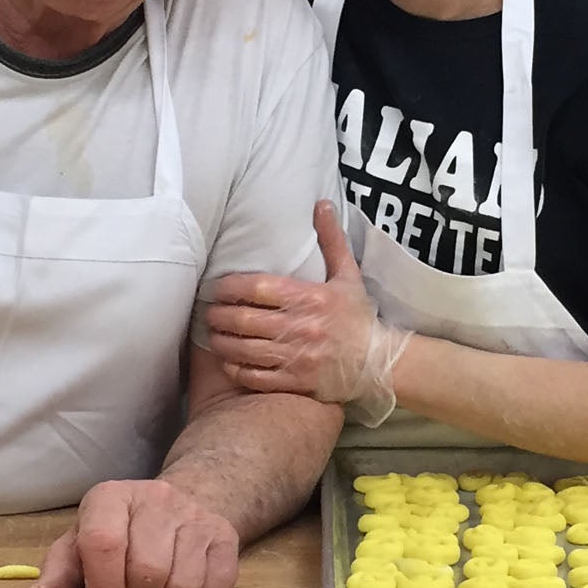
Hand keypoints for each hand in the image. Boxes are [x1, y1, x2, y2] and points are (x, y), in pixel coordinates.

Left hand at [11, 479, 239, 587]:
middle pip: (147, 570)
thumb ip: (55, 582)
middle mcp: (156, 497)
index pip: (103, 542)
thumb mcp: (79, 552)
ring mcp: (196, 515)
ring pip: (182, 585)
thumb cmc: (119, 537)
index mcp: (110, 497)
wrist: (181, 506)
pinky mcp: (226, 536)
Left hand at [203, 201, 412, 424]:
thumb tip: (322, 204)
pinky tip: (228, 363)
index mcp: (310, 298)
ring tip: (213, 336)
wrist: (379, 363)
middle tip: (209, 313)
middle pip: (245, 320)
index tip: (218, 288)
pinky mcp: (296, 383)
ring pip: (245, 350)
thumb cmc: (359, 317)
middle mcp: (301, 327)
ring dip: (222, 343)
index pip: (257, 288)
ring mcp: (297, 357)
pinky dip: (236, 370)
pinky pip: (256, 377)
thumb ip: (332, 239)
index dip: (230, 288)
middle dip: (219, 316)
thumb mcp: (348, 275)